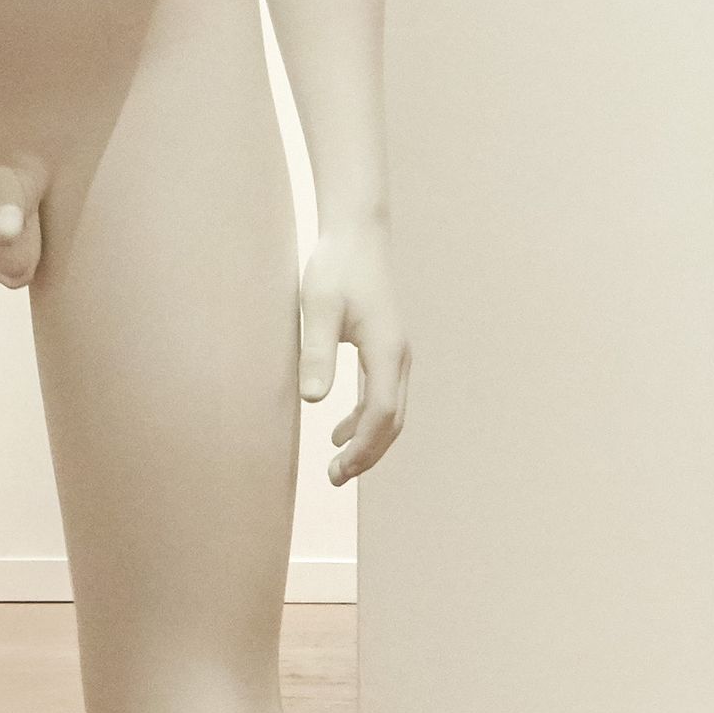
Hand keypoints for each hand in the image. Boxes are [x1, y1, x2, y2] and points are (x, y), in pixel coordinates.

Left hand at [298, 225, 409, 485]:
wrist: (357, 234)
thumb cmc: (336, 267)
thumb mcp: (317, 307)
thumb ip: (315, 351)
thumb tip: (314, 400)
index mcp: (386, 350)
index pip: (381, 412)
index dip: (364, 446)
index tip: (339, 468)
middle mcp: (399, 356)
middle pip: (393, 420)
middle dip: (369, 454)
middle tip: (336, 478)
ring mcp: (396, 354)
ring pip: (391, 412)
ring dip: (369, 441)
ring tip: (339, 466)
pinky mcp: (386, 350)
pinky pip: (383, 396)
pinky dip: (366, 420)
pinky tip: (340, 432)